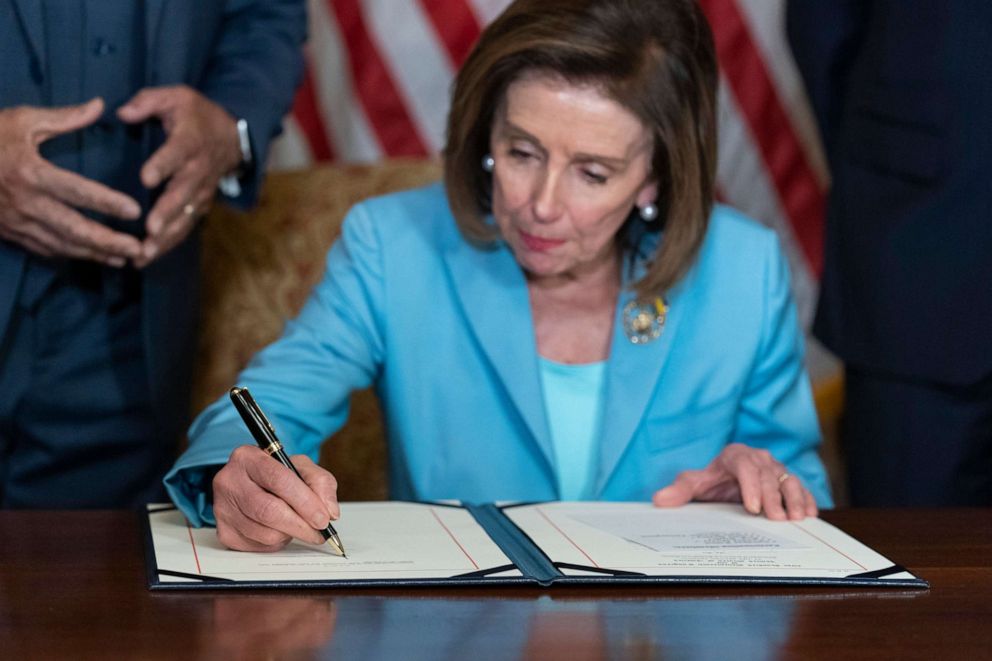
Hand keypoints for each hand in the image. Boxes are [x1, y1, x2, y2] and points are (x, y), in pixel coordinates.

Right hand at [0, 99, 142, 265]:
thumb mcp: (21, 120)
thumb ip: (63, 117)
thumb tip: (98, 104)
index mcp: (30, 172)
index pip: (77, 190)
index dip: (107, 203)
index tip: (135, 211)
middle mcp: (24, 202)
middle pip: (74, 228)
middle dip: (108, 242)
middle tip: (139, 249)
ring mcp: (15, 221)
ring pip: (61, 244)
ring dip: (95, 254)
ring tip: (125, 259)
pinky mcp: (9, 232)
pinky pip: (44, 249)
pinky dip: (71, 255)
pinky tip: (93, 257)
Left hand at [117, 85, 241, 266]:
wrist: (233, 137)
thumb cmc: (197, 115)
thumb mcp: (176, 96)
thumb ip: (148, 101)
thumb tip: (123, 113)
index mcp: (190, 141)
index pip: (176, 154)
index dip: (162, 166)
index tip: (146, 178)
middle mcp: (198, 170)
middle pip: (183, 194)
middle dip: (167, 213)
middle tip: (150, 230)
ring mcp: (201, 191)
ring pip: (185, 217)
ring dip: (166, 237)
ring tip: (144, 254)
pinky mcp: (200, 205)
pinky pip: (185, 226)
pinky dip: (168, 243)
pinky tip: (147, 257)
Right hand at [212, 445, 339, 551]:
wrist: (252, 483)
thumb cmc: (277, 474)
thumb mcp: (301, 467)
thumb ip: (320, 482)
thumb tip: (329, 512)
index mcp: (248, 457)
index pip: (278, 480)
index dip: (305, 502)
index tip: (323, 518)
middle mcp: (229, 481)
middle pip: (268, 510)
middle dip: (300, 525)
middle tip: (319, 532)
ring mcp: (222, 508)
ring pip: (264, 532)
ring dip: (289, 535)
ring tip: (298, 526)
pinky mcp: (223, 531)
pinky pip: (257, 546)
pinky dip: (276, 543)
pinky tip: (280, 530)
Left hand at [652, 443, 817, 519]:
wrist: (728, 479)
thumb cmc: (712, 481)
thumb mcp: (695, 484)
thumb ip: (680, 490)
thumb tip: (659, 499)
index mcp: (736, 455)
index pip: (745, 466)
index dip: (750, 485)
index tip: (752, 507)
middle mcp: (759, 459)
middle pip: (769, 475)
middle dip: (773, 497)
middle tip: (777, 519)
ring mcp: (776, 469)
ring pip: (789, 480)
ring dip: (795, 498)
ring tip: (798, 518)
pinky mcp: (788, 481)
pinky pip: (801, 488)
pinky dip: (807, 500)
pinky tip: (810, 515)